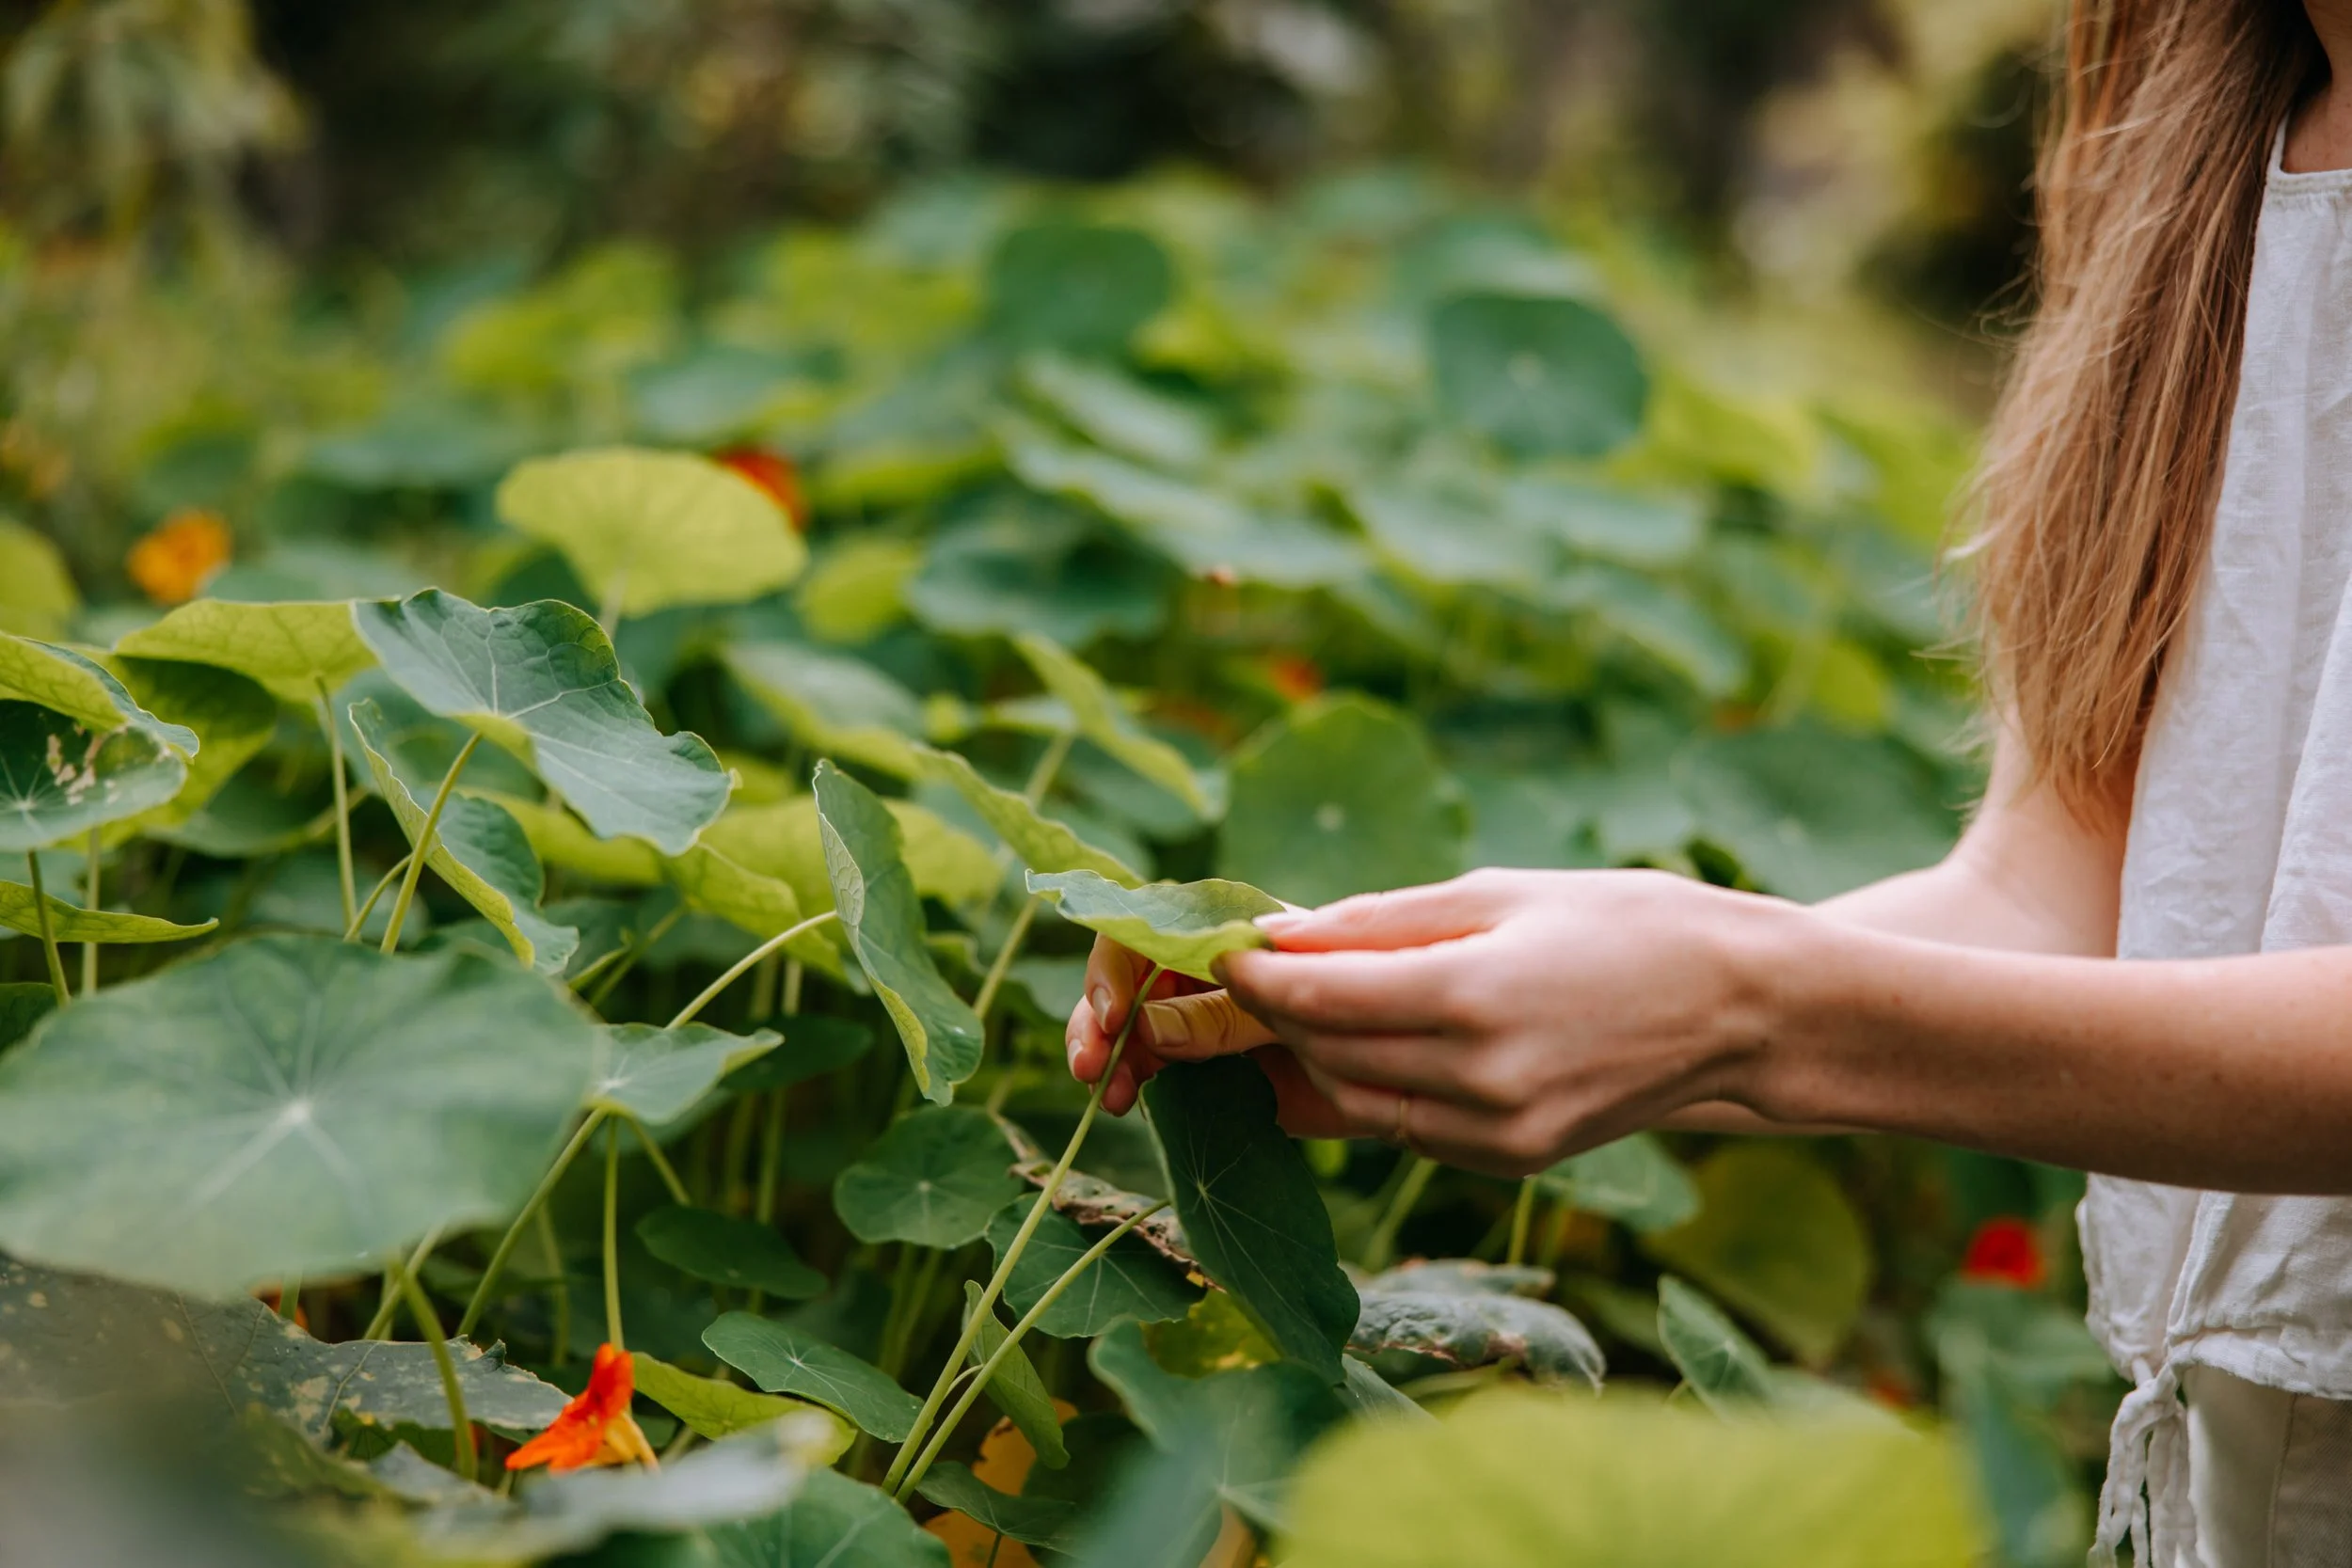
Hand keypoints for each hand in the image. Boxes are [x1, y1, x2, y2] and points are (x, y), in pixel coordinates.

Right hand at [1063, 935, 1355, 1136]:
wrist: (1392, 1074)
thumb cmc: (1349, 1014)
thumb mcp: (1288, 1010)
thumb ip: (1222, 1016)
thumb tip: (1145, 1027)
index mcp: (1219, 937)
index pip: (1141, 932)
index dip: (1115, 968)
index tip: (1116, 1016)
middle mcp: (1197, 974)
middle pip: (1121, 983)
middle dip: (1097, 1021)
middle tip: (1093, 1067)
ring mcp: (1193, 1022)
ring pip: (1126, 1029)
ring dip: (1106, 1056)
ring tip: (1112, 1095)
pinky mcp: (1198, 1070)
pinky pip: (1150, 1071)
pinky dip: (1129, 1082)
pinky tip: (1126, 1101)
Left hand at [1071, 868, 1796, 1176]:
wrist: (1745, 1009)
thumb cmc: (1628, 923)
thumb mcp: (1502, 892)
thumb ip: (1382, 922)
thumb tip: (1279, 932)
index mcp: (1472, 999)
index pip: (1313, 1000)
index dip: (1249, 977)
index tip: (1215, 951)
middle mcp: (1478, 1082)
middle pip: (1320, 1054)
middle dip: (1267, 1017)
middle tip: (1235, 975)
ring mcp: (1496, 1134)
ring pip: (1351, 1099)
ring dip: (1309, 1054)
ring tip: (1289, 1006)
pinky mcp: (1510, 1160)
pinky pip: (1401, 1126)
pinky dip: (1366, 1085)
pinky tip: (1365, 1042)